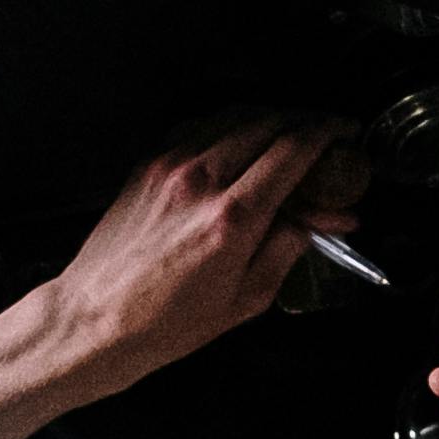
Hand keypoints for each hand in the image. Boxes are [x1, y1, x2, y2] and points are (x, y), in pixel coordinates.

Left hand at [42, 119, 362, 399]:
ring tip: (288, 138)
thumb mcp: (245, 299)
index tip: (345, 133)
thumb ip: (287, 248)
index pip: (295, 147)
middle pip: (271, 120)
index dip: (330, 131)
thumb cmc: (163, 323)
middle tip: (323, 138)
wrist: (93, 322)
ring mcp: (171, 165)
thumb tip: (316, 219)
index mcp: (232, 217)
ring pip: (235, 115)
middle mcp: (201, 180)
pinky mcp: (149, 164)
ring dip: (270, 118)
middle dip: (306, 122)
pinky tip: (240, 142)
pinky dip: (230, 125)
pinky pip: (200, 125)